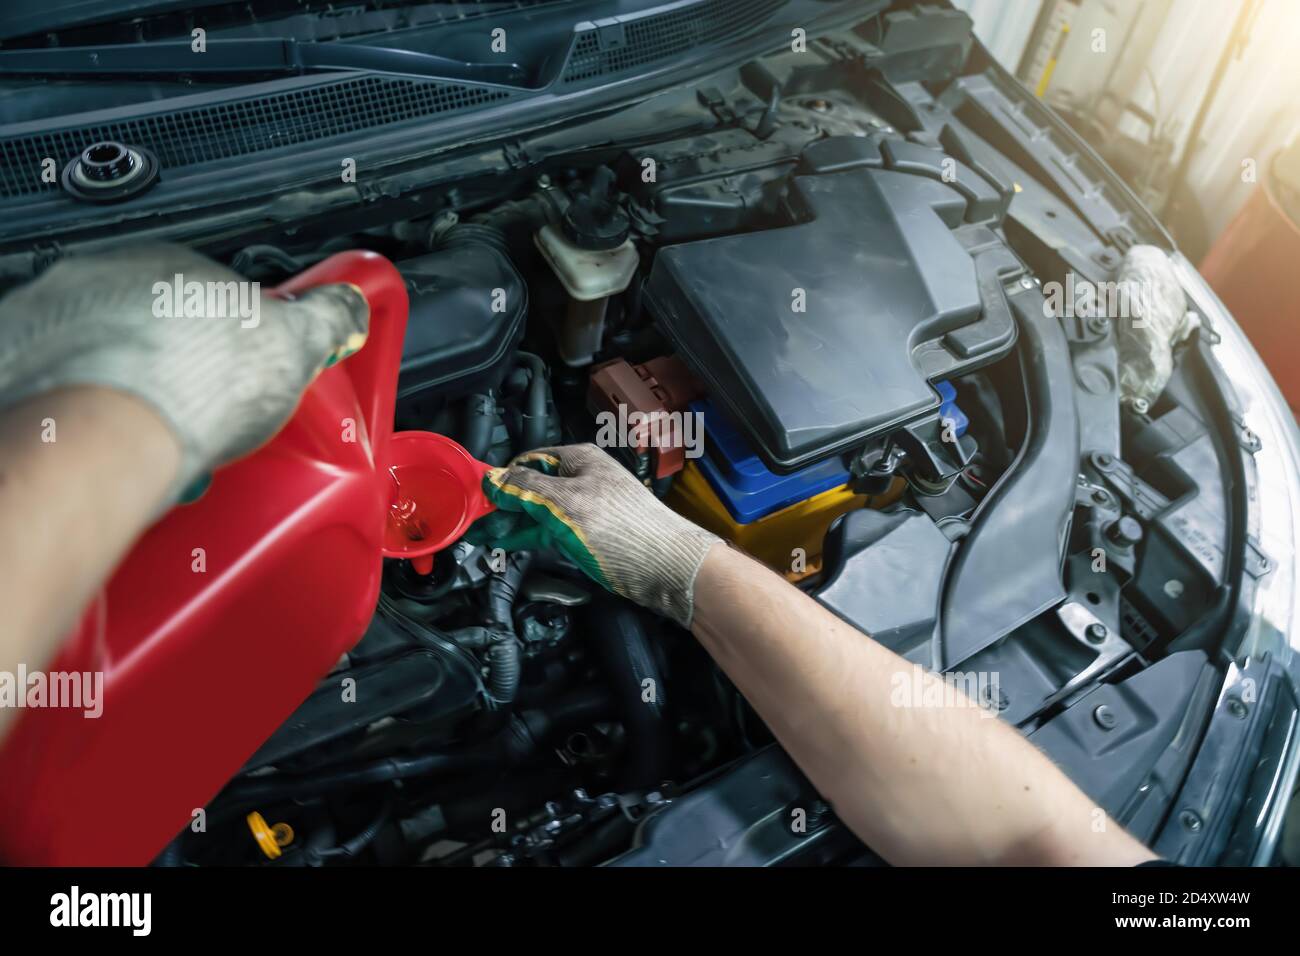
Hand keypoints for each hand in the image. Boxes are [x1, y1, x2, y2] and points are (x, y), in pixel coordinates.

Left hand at [0, 243, 367, 502]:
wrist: (98, 435)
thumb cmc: (187, 387)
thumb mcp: (295, 344)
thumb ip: (327, 317)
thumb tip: (347, 304)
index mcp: (171, 264)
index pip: (211, 292)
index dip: (236, 340)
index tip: (247, 375)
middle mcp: (100, 280)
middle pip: (153, 324)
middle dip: (181, 369)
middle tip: (205, 417)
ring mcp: (49, 322)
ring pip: (102, 356)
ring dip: (130, 393)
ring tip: (158, 442)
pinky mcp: (13, 366)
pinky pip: (57, 389)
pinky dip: (83, 416)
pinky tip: (109, 449)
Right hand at [473, 443, 719, 626]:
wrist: (667, 568)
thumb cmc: (622, 529)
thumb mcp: (566, 504)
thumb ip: (527, 490)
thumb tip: (495, 478)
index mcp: (579, 460)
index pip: (529, 462)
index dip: (502, 478)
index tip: (476, 496)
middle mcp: (583, 480)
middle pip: (532, 487)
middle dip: (503, 503)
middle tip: (472, 520)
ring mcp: (586, 509)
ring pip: (540, 512)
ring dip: (512, 522)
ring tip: (480, 535)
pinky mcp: (590, 536)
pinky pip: (552, 531)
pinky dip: (530, 536)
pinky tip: (508, 543)